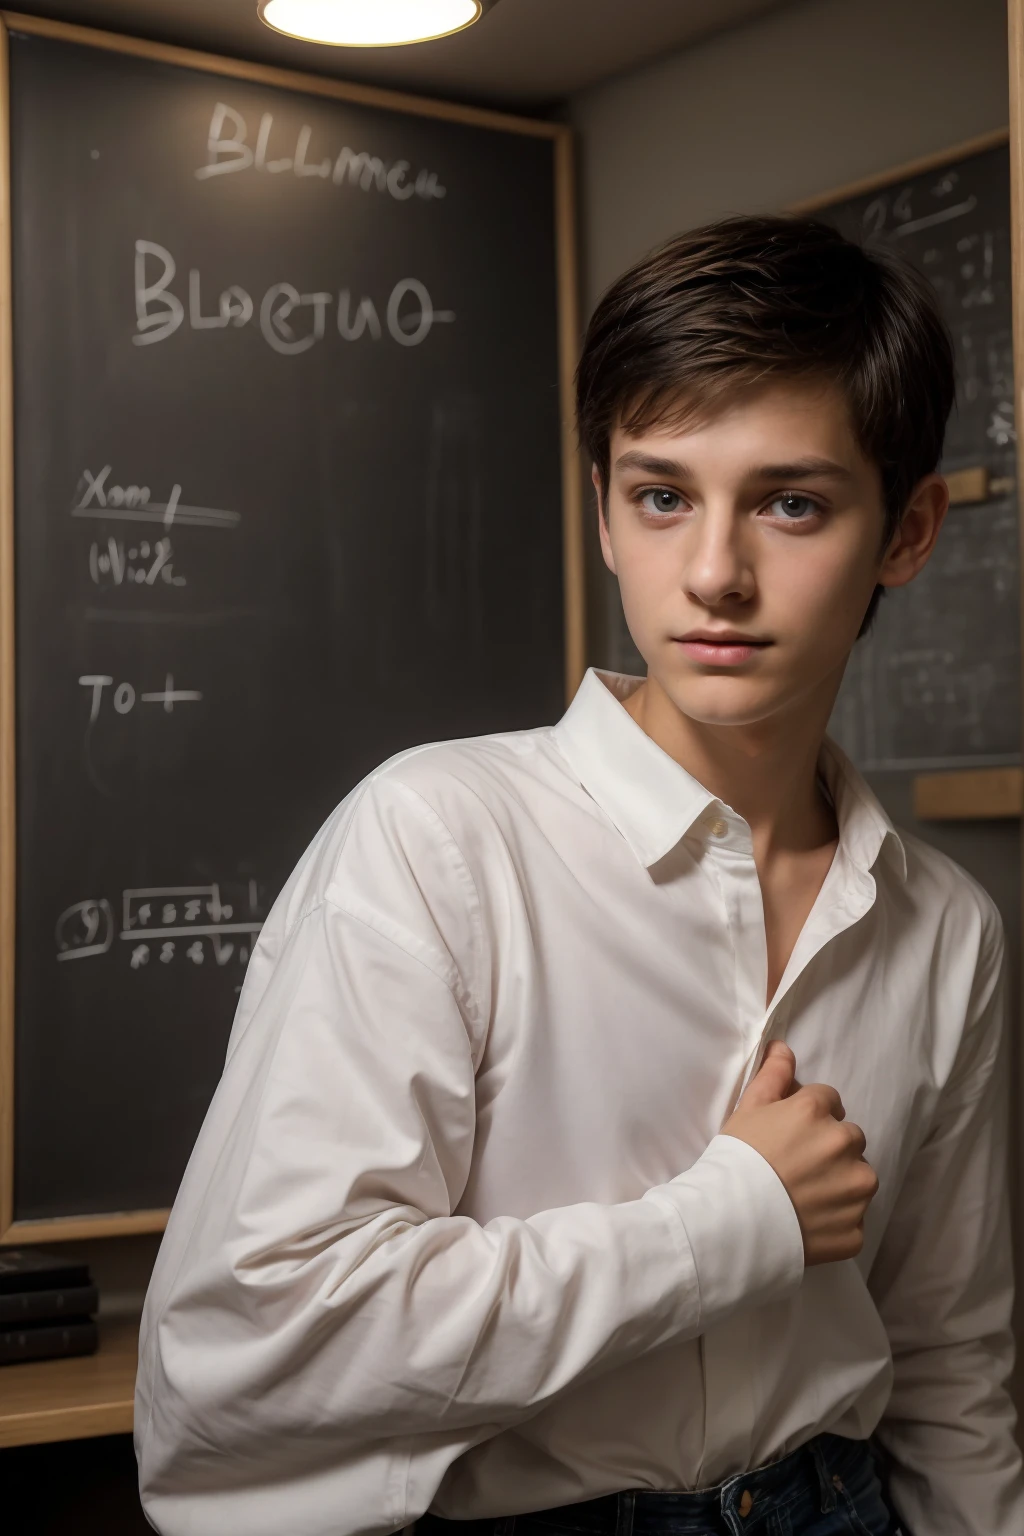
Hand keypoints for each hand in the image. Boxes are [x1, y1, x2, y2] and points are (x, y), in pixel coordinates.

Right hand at [722, 1041, 877, 1265]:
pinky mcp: (856, 1229)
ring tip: (805, 1197)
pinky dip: (837, 1221)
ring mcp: (855, 1190)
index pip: (828, 1101)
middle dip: (830, 1148)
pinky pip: (852, 1221)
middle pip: (849, 1139)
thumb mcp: (748, 1109)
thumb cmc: (736, 1159)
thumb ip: (773, 1074)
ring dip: (841, 1183)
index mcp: (818, 1112)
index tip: (791, 1135)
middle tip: (798, 1167)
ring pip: (858, 1178)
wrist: (730, 1220)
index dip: (809, 1116)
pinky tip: (809, 1222)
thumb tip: (784, 1047)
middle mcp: (845, 1145)